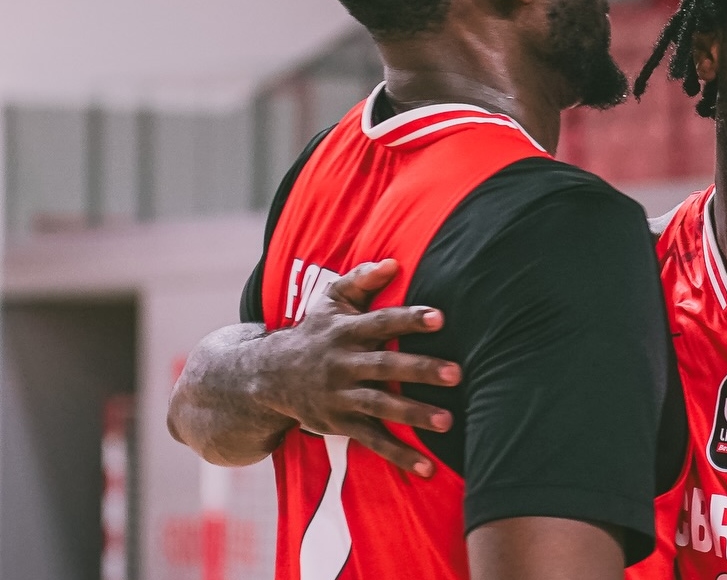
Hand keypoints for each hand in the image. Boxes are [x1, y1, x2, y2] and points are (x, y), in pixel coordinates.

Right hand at [256, 259, 459, 476]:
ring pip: (381, 406)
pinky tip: (427, 468)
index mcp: (345, 332)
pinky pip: (372, 441)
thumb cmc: (313, 332)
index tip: (440, 317)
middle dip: (420, 369)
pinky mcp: (340, 424)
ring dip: (414, 415)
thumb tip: (393, 263)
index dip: (408, 319)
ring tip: (448, 422)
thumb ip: (360, 280)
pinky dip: (399, 455)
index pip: (380, 322)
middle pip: (385, 366)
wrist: (265, 377)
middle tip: (456, 374)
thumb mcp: (329, 302)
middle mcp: (343, 364)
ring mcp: (341, 396)